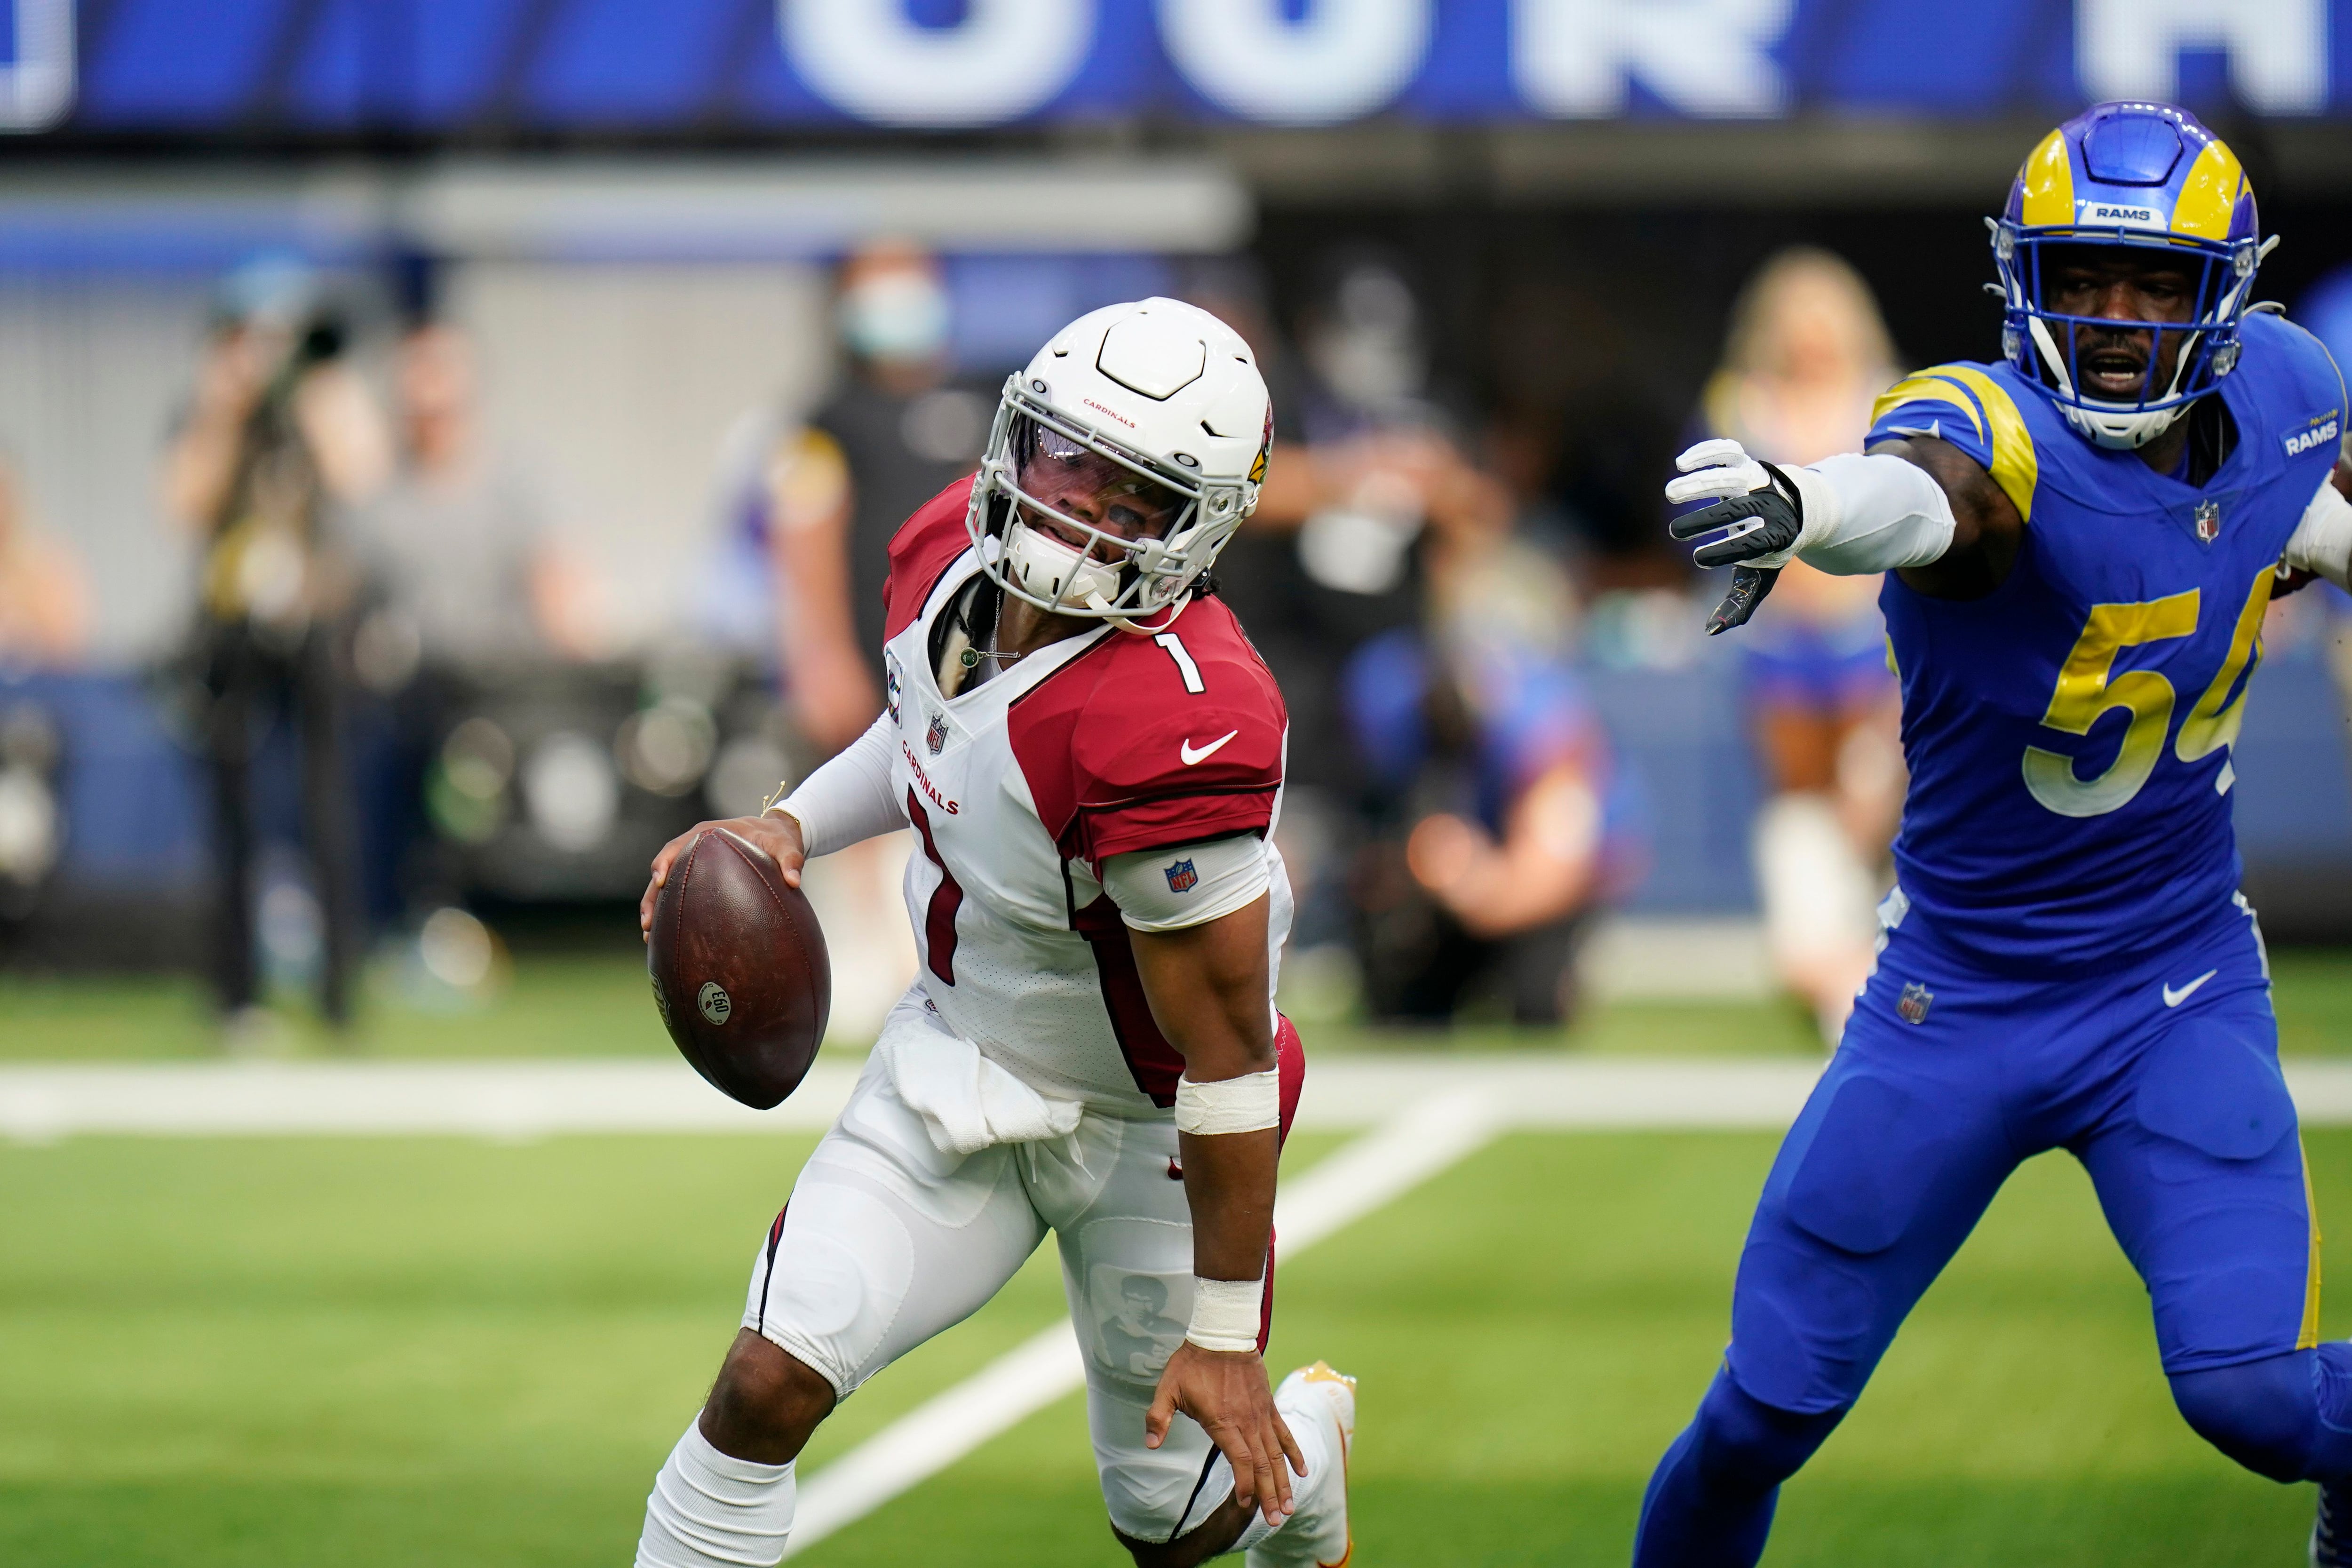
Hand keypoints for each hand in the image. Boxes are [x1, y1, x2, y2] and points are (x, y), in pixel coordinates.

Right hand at [640, 813, 806, 941]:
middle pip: (662, 870)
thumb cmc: (778, 839)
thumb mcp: (786, 845)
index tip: (659, 880)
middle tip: (648, 923)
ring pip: (666, 886)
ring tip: (649, 937)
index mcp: (707, 834)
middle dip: (651, 897)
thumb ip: (791, 859)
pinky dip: (670, 913)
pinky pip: (679, 894)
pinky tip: (668, 937)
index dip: (664, 863)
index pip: (676, 847)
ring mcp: (694, 863)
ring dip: (655, 908)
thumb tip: (794, 880)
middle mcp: (694, 847)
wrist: (777, 836)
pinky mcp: (698, 877)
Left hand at [1145, 1340, 1305, 1528]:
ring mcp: (1261, 1414)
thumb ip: (1158, 1417)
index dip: (1245, 1484)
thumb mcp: (1168, 1388)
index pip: (1240, 1460)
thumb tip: (1150, 1444)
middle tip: (1276, 1519)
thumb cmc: (1191, 1363)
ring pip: (1276, 1453)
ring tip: (1289, 1506)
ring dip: (1283, 1481)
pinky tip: (1302, 1470)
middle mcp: (1247, 1422)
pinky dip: (1293, 1452)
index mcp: (1223, 1422)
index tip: (1246, 1504)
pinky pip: (1284, 1432)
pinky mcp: (1268, 1406)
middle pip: (1263, 1463)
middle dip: (1270, 1494)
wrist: (1222, 1334)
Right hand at [1666, 440, 1804, 633]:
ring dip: (1700, 484)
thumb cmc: (1770, 549)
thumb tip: (1711, 632)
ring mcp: (1757, 480)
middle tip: (1676, 532)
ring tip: (1670, 494)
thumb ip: (1737, 604)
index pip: (1753, 543)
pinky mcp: (1745, 461)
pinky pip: (1728, 451)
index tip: (1698, 559)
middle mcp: (1769, 505)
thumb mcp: (1759, 577)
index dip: (1726, 550)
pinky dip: (1707, 452)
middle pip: (1738, 510)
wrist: (1798, 507)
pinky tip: (1682, 463)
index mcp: (1776, 536)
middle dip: (1706, 520)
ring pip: (1731, 477)